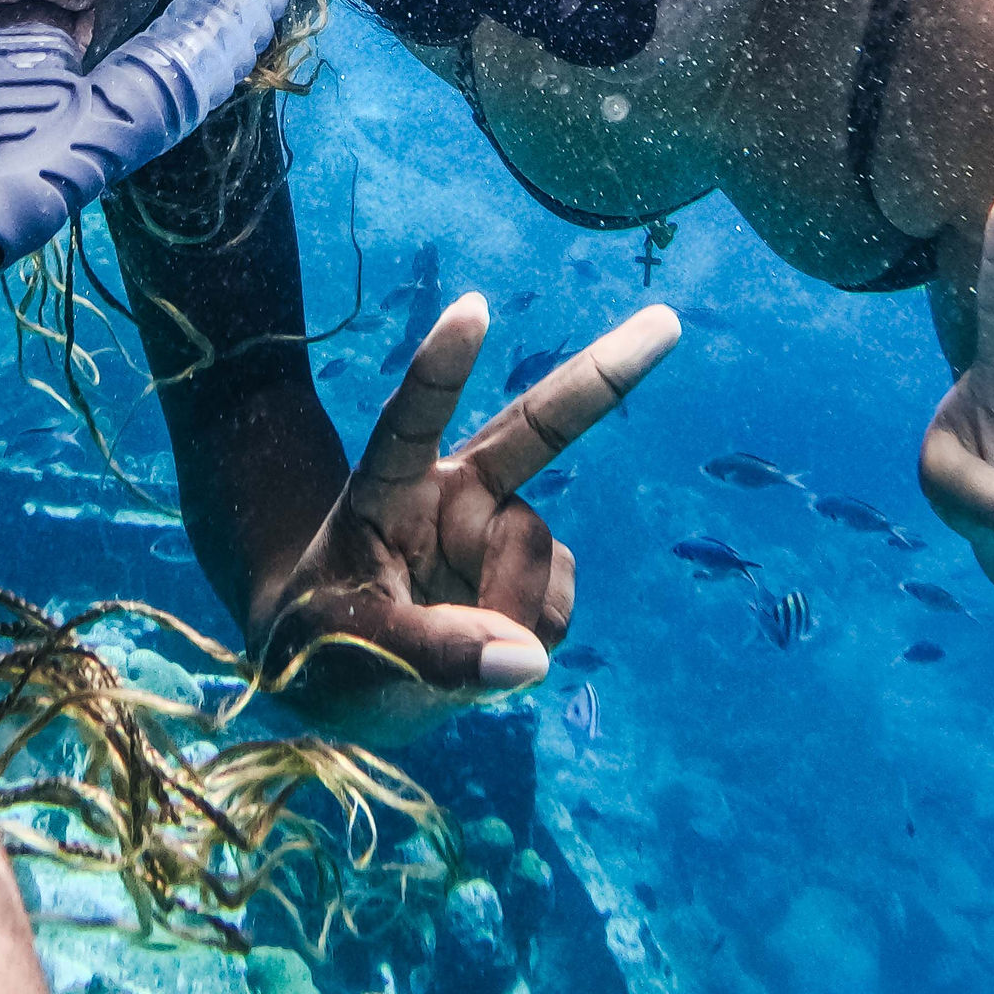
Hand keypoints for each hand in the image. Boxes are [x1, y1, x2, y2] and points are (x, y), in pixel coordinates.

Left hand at [251, 294, 678, 745]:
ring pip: (537, 554)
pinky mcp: (533, 574)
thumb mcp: (352, 647)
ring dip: (509, 611)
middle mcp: (452, 493)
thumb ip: (433, 652)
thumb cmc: (328, 642)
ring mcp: (498, 530)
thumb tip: (530, 662)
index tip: (472, 308)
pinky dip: (530, 642)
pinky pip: (556, 606)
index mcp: (386, 487)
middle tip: (666, 323)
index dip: (441, 367)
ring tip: (454, 652)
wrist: (350, 685)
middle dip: (603, 375)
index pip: (411, 421)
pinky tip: (492, 652)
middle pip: (533, 426)